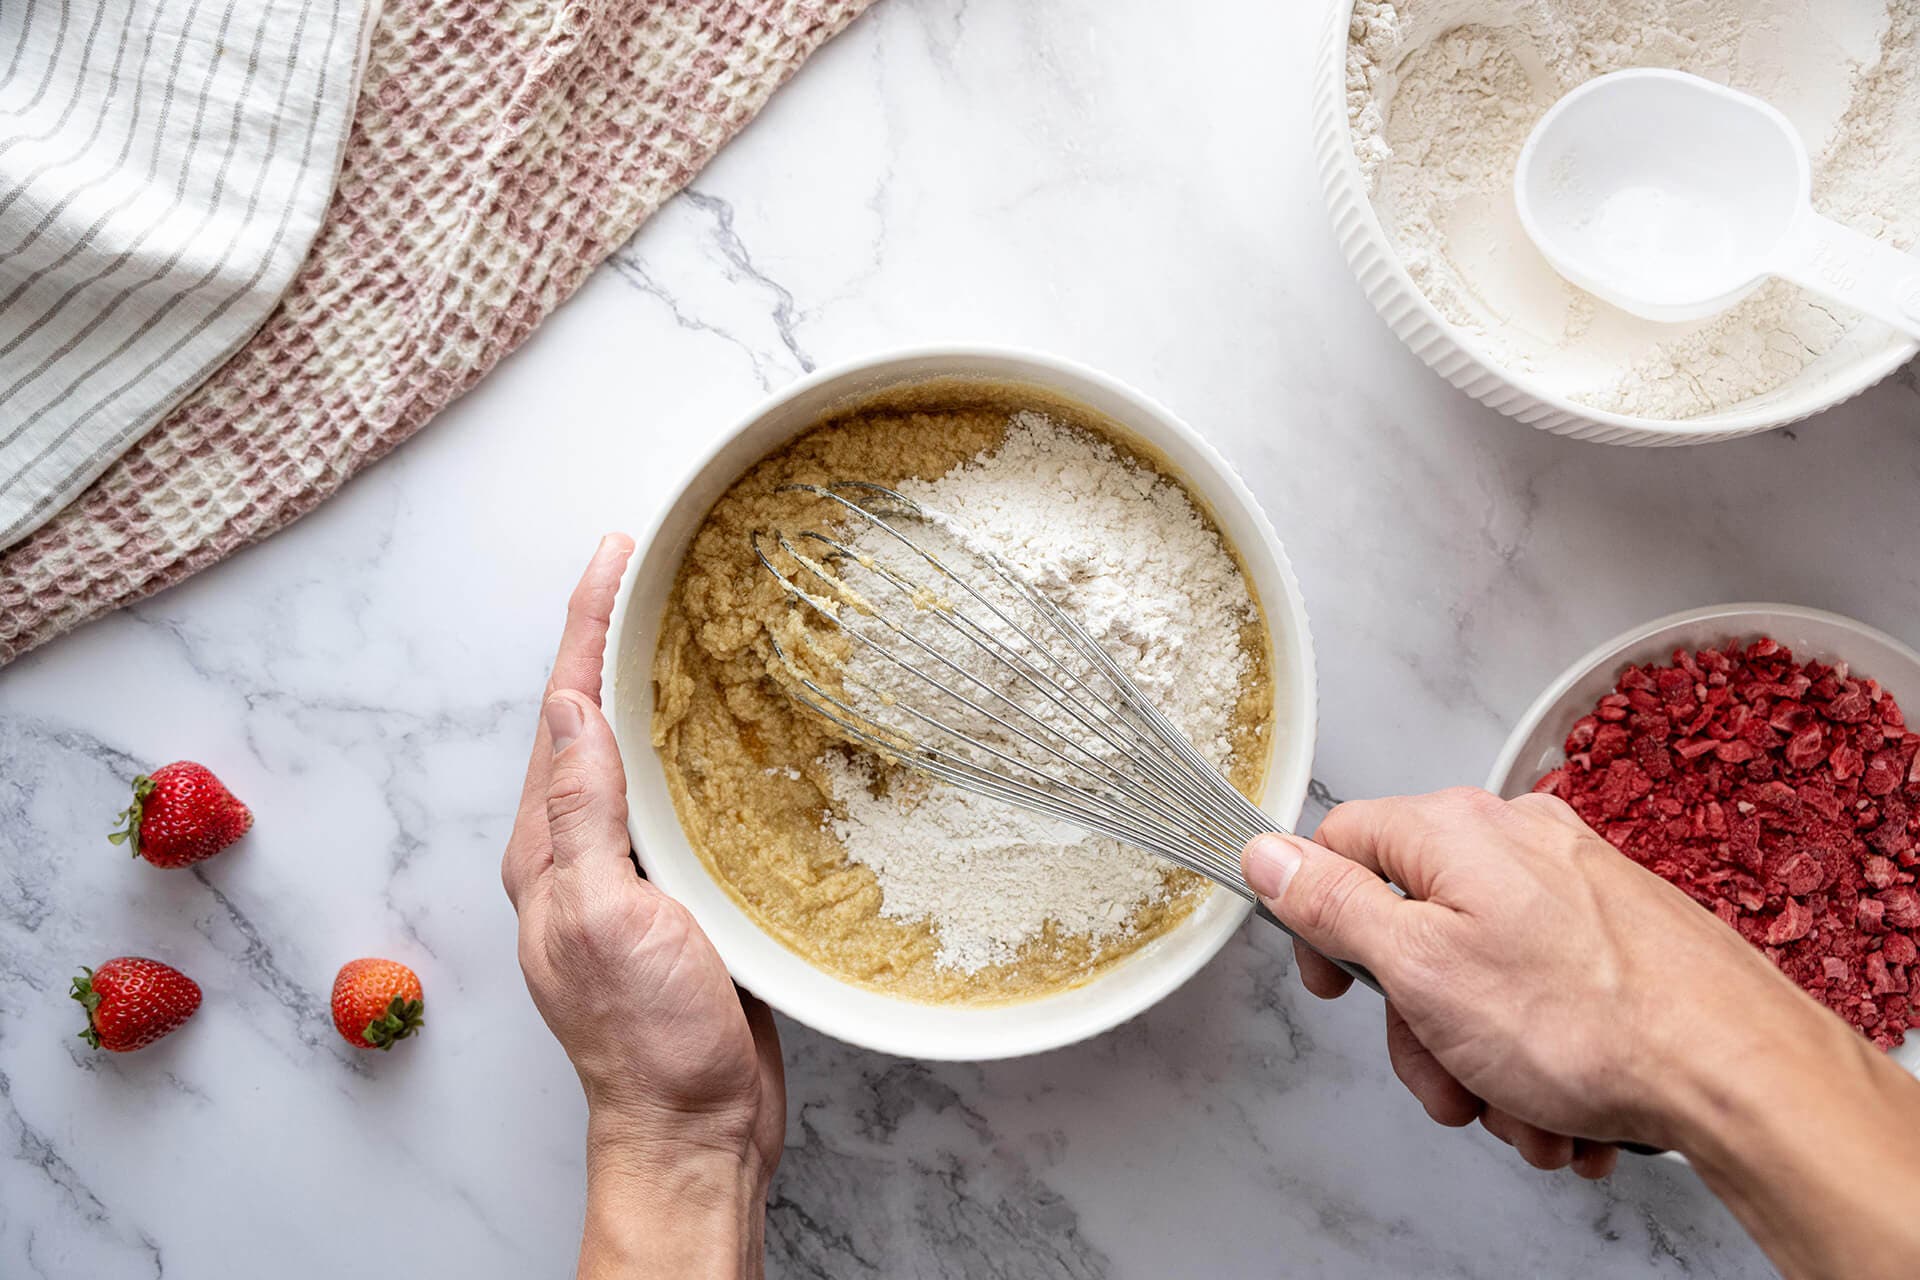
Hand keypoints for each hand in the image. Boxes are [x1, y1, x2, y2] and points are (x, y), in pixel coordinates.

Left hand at [503, 534, 783, 1278]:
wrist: (694, 1126)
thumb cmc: (650, 1038)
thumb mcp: (608, 917)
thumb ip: (583, 814)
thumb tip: (565, 707)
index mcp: (547, 849)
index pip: (562, 709)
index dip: (586, 624)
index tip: (615, 553)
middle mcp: (580, 850)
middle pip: (593, 718)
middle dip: (617, 635)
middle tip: (656, 563)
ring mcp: (630, 871)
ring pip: (639, 752)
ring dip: (659, 682)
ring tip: (695, 619)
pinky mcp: (680, 894)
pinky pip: (681, 797)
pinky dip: (700, 744)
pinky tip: (734, 726)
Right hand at [1240, 788, 1827, 1176]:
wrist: (1739, 1068)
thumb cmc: (1589, 1019)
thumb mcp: (1419, 965)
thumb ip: (1331, 905)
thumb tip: (1267, 855)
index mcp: (1455, 831)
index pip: (1341, 842)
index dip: (1318, 918)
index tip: (1332, 982)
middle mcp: (1517, 844)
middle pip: (1413, 929)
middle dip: (1420, 1027)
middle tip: (1446, 1078)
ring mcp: (1574, 890)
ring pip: (1479, 978)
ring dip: (1483, 1062)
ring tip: (1522, 1108)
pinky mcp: (1618, 939)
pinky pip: (1543, 998)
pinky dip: (1542, 1058)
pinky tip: (1565, 1104)